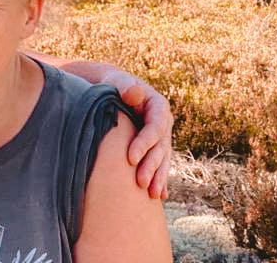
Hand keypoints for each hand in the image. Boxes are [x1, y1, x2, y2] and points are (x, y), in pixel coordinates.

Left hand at [103, 70, 172, 199]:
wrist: (113, 91)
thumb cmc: (113, 85)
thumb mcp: (118, 82)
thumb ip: (126, 86)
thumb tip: (133, 92)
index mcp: (158, 107)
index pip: (155, 128)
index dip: (145, 143)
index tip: (130, 159)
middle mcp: (164, 123)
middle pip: (160, 147)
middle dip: (151, 166)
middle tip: (140, 182)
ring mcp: (161, 137)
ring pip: (163, 159)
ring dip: (158, 177)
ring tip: (151, 194)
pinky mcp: (155, 148)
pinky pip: (160, 165)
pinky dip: (160, 180)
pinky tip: (160, 195)